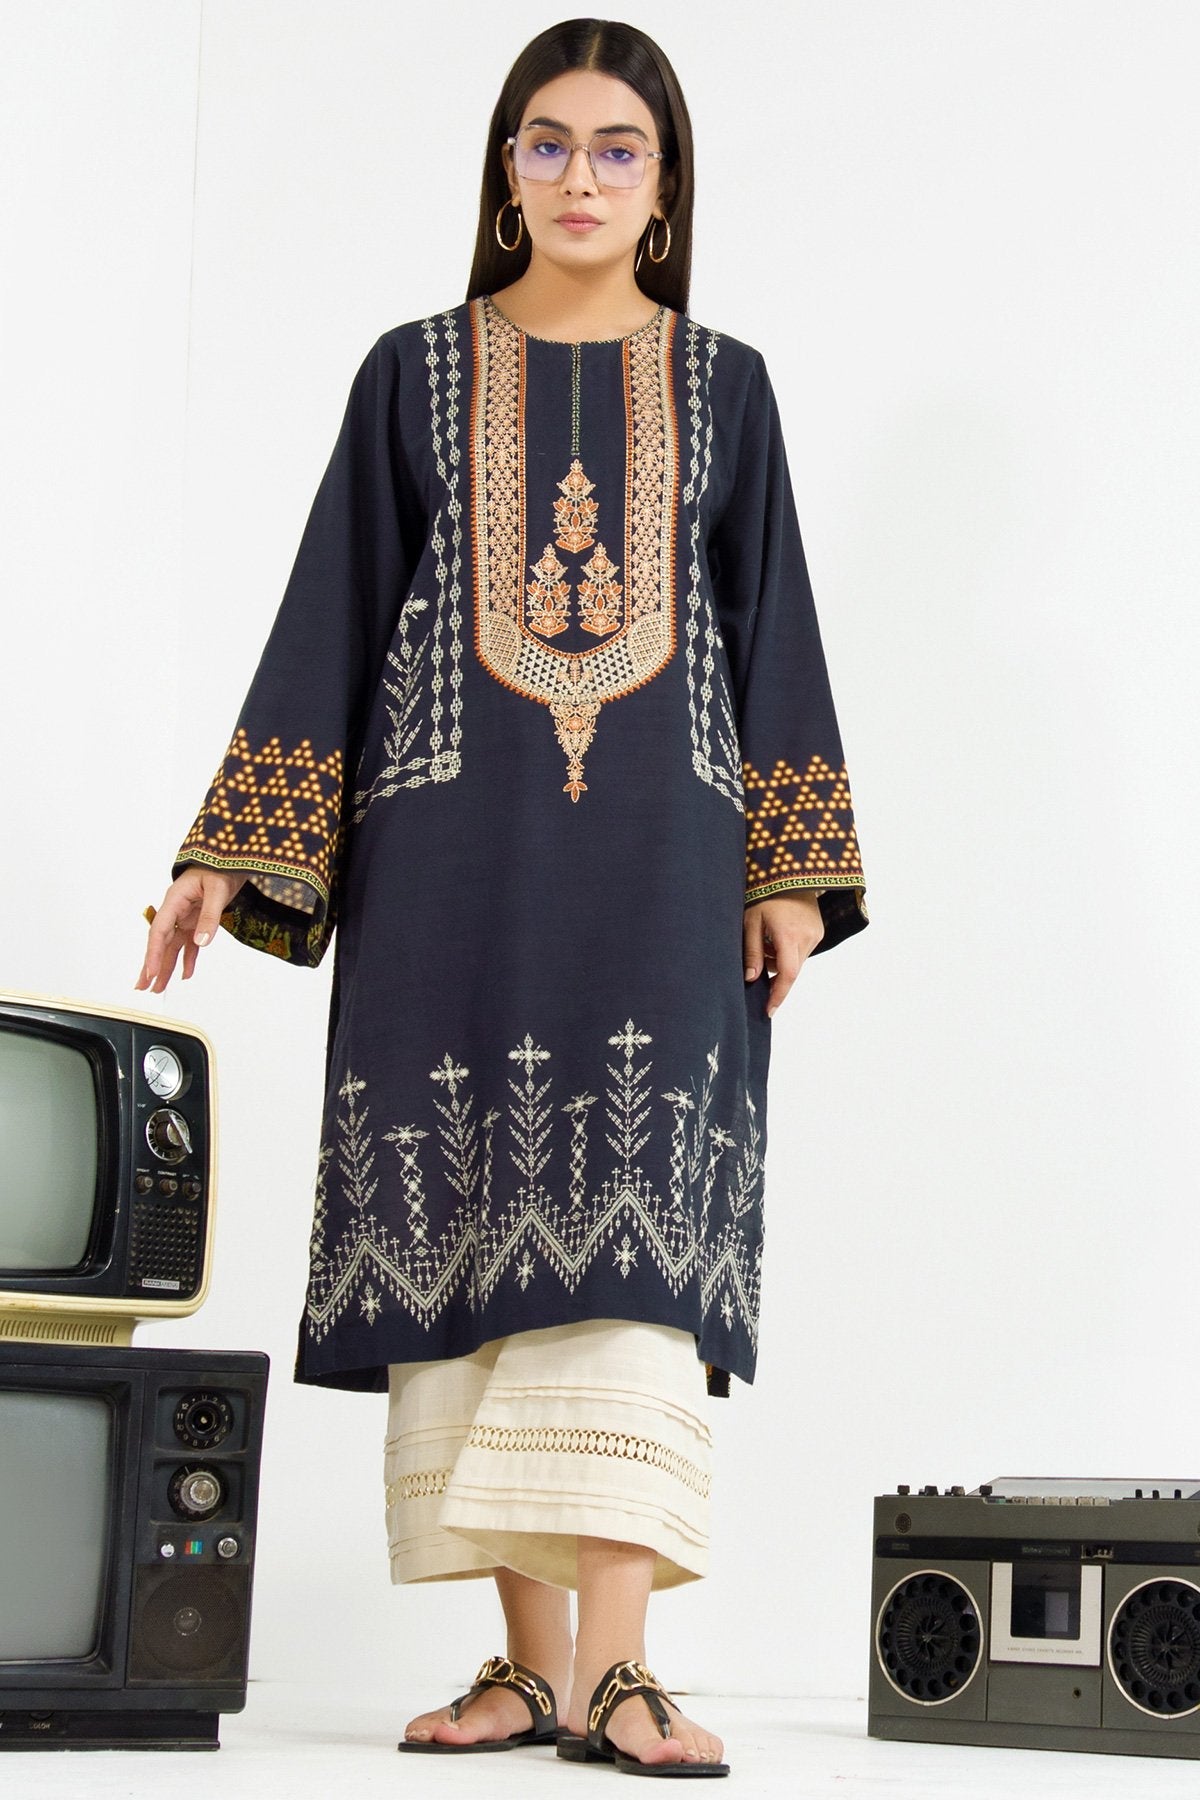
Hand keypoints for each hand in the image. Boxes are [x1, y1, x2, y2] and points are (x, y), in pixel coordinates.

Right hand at [136, 867, 247, 992]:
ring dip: (166, 966)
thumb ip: (210, 916)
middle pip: (160, 942)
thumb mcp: (218, 890)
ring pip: (172, 946)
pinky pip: (190, 944)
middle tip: (143, 986)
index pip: (160, 930)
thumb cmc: (220, 867)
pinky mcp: (197, 921)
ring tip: (158, 988)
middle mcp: (176, 911)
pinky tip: (185, 974)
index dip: (153, 953)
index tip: (151, 972)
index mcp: (175, 900)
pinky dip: (188, 959)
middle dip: (151, 965)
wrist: (230, 858)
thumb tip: (201, 942)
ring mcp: (186, 917)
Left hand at [743, 891, 824, 1017]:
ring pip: (797, 962)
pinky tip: (779, 934)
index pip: (787, 975)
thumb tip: (751, 978)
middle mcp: (807, 938)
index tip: (769, 1011)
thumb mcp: (751, 922)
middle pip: (792, 971)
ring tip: (767, 939)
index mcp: (789, 935)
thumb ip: (752, 951)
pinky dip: (789, 951)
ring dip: (781, 961)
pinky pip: (802, 951)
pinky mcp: (819, 931)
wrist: (790, 872)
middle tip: (758, 959)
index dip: (778, 995)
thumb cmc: (765, 894)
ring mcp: (816, 934)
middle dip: (774, 973)